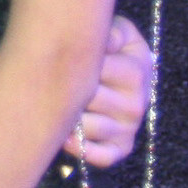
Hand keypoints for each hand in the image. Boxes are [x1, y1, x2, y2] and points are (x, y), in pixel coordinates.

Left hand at [63, 14, 152, 167]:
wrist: (125, 73)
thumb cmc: (112, 48)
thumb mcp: (118, 32)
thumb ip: (110, 32)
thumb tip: (102, 43)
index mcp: (138, 69)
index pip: (97, 67)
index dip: (70, 60)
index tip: (57, 54)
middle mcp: (137, 102)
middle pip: (87, 98)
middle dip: (65, 89)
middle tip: (48, 81)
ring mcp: (130, 127)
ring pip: (86, 127)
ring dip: (66, 118)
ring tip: (57, 104)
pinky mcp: (121, 148)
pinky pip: (99, 156)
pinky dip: (79, 148)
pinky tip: (65, 136)